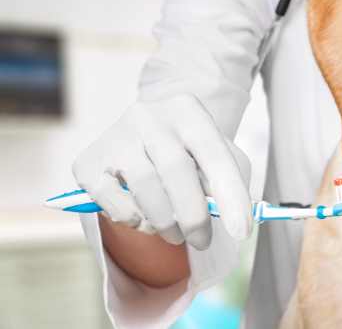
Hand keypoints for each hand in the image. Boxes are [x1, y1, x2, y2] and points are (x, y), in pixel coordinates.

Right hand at [72, 94, 251, 249]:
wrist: (144, 137)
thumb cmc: (191, 153)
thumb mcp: (219, 157)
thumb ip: (232, 184)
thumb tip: (238, 220)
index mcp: (188, 111)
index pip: (215, 155)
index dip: (231, 196)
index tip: (241, 231)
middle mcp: (149, 117)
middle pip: (176, 171)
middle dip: (194, 216)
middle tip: (202, 241)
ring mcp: (116, 137)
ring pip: (145, 188)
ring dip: (165, 223)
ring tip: (176, 235)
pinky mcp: (88, 162)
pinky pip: (112, 202)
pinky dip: (132, 219)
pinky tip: (143, 219)